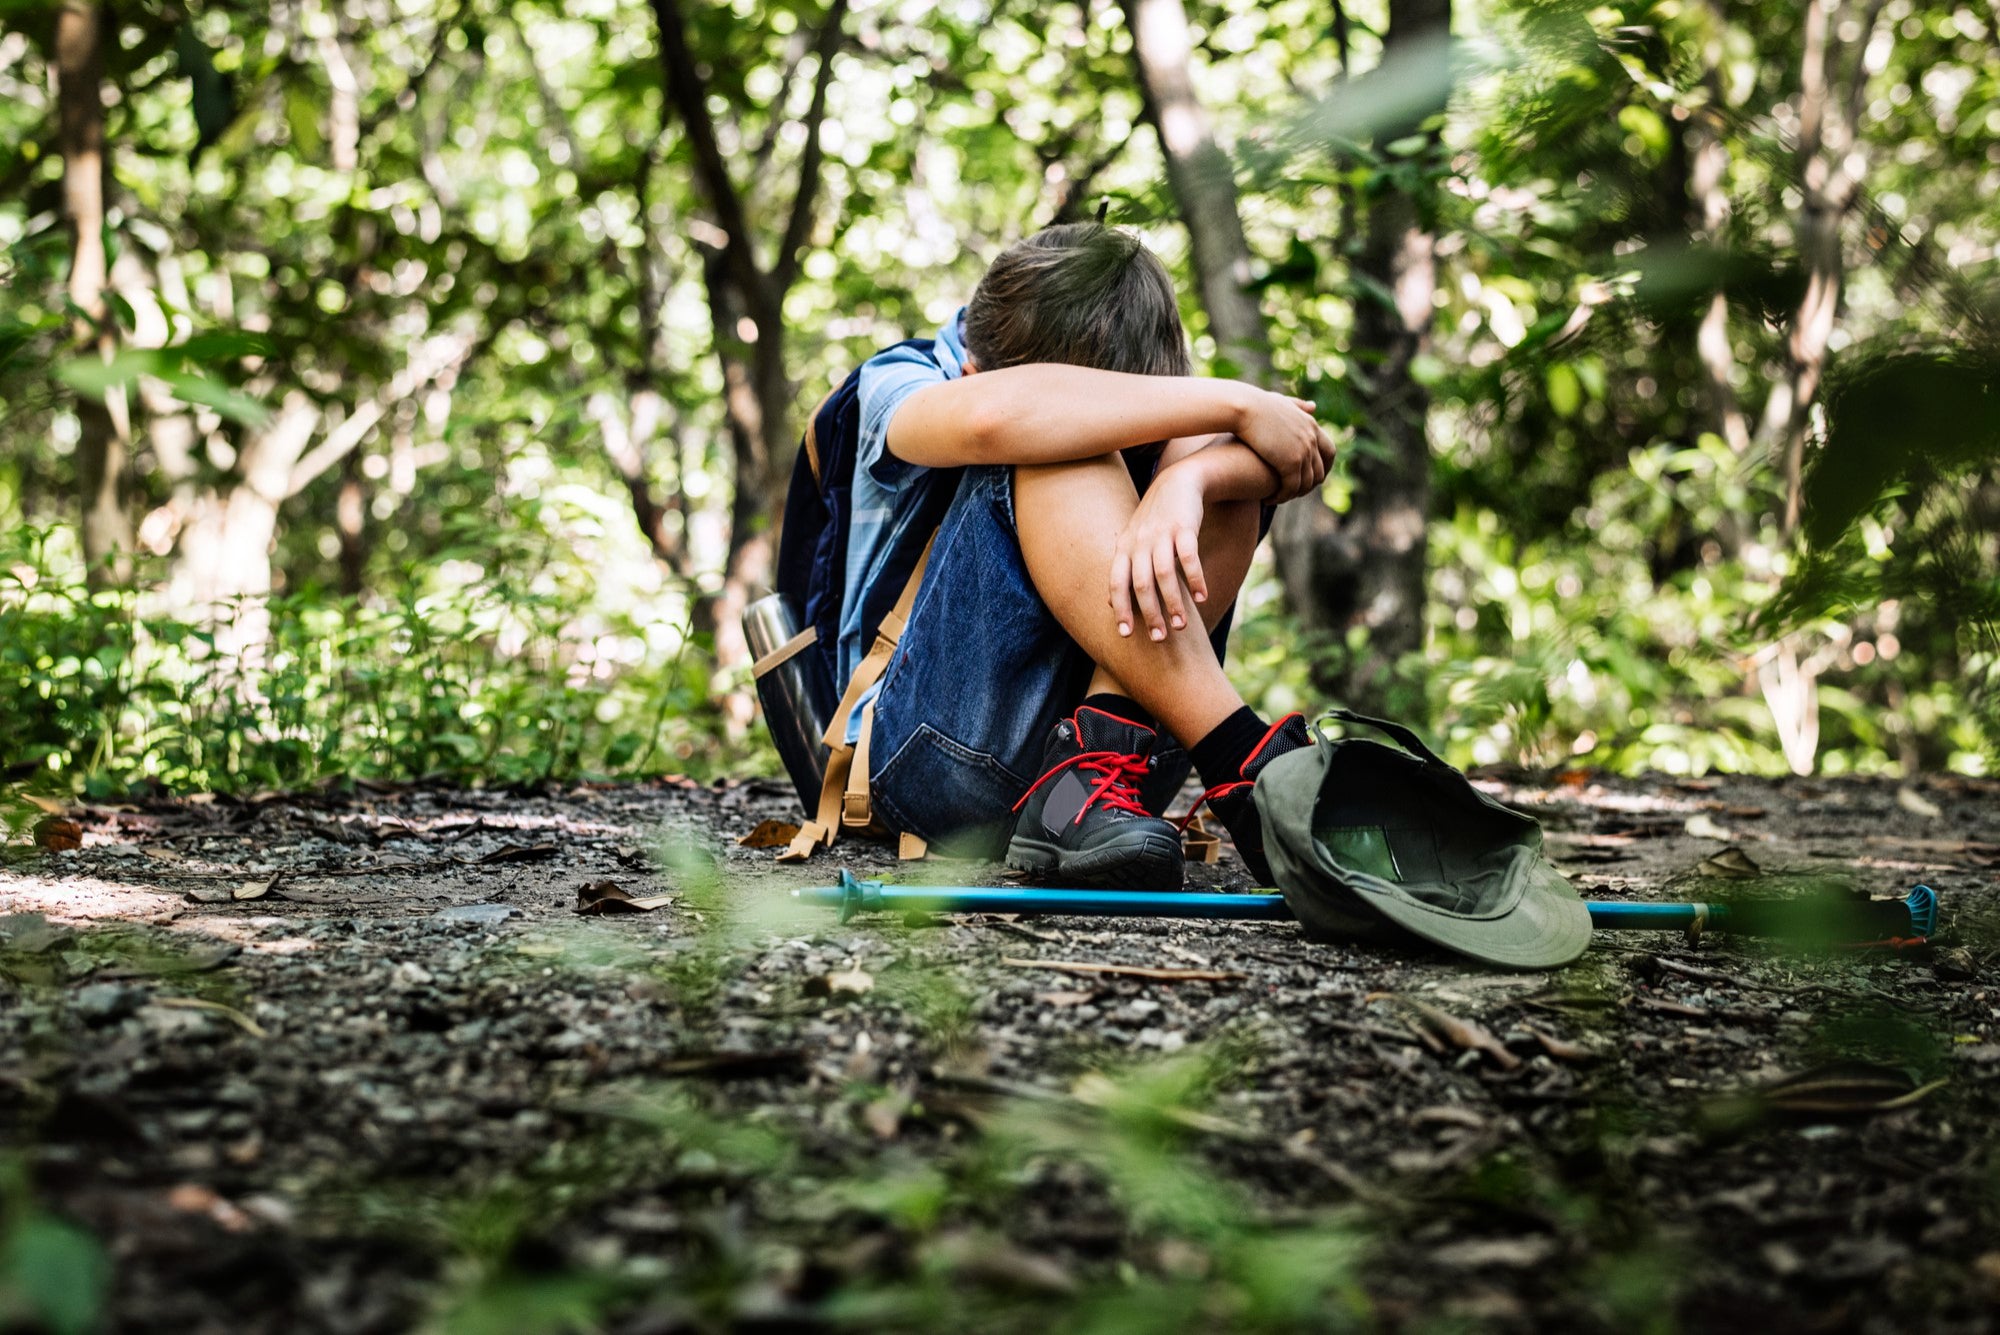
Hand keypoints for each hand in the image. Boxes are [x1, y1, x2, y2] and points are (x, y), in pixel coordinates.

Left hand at [1110, 463, 1208, 640]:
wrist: (1178, 482)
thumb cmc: (1155, 520)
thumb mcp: (1133, 541)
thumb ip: (1123, 570)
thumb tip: (1109, 602)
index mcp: (1124, 548)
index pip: (1117, 583)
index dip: (1120, 608)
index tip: (1126, 634)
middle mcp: (1140, 542)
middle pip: (1141, 583)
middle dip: (1150, 613)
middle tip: (1160, 638)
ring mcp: (1162, 534)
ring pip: (1164, 574)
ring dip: (1174, 602)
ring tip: (1182, 625)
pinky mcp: (1185, 527)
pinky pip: (1189, 557)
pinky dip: (1196, 579)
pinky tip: (1203, 597)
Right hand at [1236, 389, 1335, 501]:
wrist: (1244, 408)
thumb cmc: (1255, 404)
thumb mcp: (1282, 402)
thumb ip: (1298, 405)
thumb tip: (1313, 407)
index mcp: (1311, 425)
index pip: (1329, 452)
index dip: (1324, 467)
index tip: (1313, 477)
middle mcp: (1311, 440)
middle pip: (1320, 471)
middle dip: (1309, 486)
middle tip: (1292, 493)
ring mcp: (1303, 452)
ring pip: (1306, 483)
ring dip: (1293, 494)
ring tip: (1279, 498)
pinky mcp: (1291, 463)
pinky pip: (1291, 488)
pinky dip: (1281, 497)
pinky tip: (1268, 499)